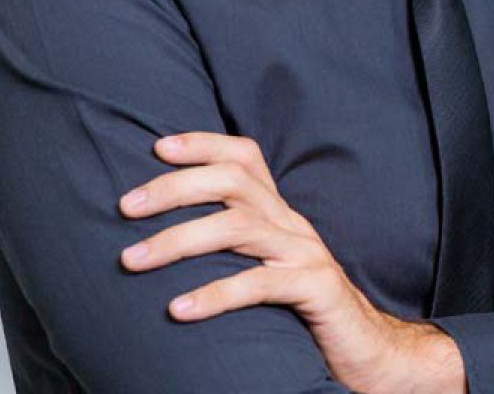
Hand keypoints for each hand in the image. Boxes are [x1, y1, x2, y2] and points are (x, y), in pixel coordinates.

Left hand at [118, 132, 463, 393]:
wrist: (368, 350)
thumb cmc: (303, 311)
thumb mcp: (265, 268)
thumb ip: (231, 249)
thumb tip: (163, 239)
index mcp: (280, 214)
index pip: (245, 158)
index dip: (204, 144)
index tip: (157, 147)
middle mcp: (292, 225)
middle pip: (234, 182)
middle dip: (174, 187)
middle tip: (125, 207)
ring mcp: (306, 254)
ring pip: (239, 227)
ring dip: (178, 239)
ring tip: (131, 260)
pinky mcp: (316, 289)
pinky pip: (260, 284)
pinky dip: (215, 294)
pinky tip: (179, 309)